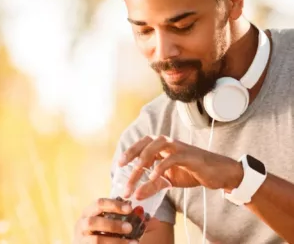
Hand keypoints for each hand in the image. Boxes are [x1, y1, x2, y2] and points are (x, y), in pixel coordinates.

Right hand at [74, 198, 158, 243]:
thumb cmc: (104, 232)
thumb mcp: (114, 223)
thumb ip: (130, 219)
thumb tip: (152, 219)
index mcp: (89, 211)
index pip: (99, 203)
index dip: (114, 205)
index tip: (130, 208)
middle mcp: (81, 224)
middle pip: (93, 221)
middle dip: (113, 224)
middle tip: (130, 227)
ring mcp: (81, 240)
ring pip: (96, 240)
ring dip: (115, 241)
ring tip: (133, 243)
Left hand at [118, 135, 242, 198]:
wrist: (217, 173)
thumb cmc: (192, 172)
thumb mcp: (169, 180)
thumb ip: (153, 186)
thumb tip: (136, 195)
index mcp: (163, 147)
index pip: (143, 144)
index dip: (130, 151)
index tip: (119, 164)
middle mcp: (169, 143)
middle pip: (146, 142)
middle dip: (132, 152)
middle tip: (121, 165)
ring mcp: (179, 147)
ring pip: (156, 146)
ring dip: (144, 160)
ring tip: (135, 174)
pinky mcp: (188, 155)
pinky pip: (171, 158)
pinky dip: (161, 167)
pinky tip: (154, 177)